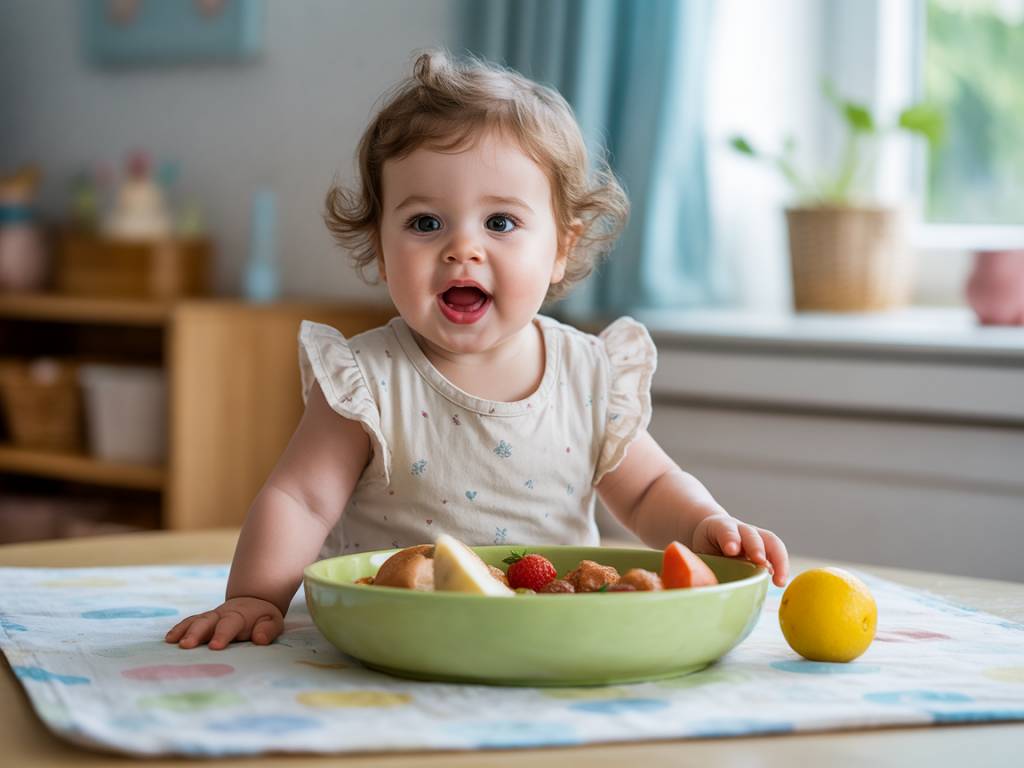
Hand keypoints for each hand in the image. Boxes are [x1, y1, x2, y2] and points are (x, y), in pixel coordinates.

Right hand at [164, 596, 283, 649]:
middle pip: (207, 622)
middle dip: (196, 633)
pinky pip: (189, 623)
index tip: (215, 646)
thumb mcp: (272, 622)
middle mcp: (221, 615)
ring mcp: (210, 617)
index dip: (222, 635)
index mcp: (239, 616)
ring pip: (195, 621)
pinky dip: (179, 629)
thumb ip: (267, 630)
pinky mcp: (202, 621)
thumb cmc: (263, 618)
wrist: (253, 602)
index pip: (229, 625)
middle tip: (186, 645)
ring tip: (172, 642)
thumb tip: (259, 639)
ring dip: (183, 631)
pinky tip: (169, 639)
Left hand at [691, 515, 788, 586]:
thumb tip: (701, 588)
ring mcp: (755, 537)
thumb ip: (700, 563)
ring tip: (779, 580)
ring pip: (770, 542)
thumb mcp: (697, 550)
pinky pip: (777, 552)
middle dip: (756, 547)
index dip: (730, 538)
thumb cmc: (704, 546)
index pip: (726, 530)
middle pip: (751, 535)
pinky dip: (780, 566)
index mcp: (719, 527)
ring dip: (778, 560)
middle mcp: (740, 530)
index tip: (731, 550)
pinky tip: (780, 581)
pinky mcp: (765, 547)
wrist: (711, 532)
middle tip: (759, 561)